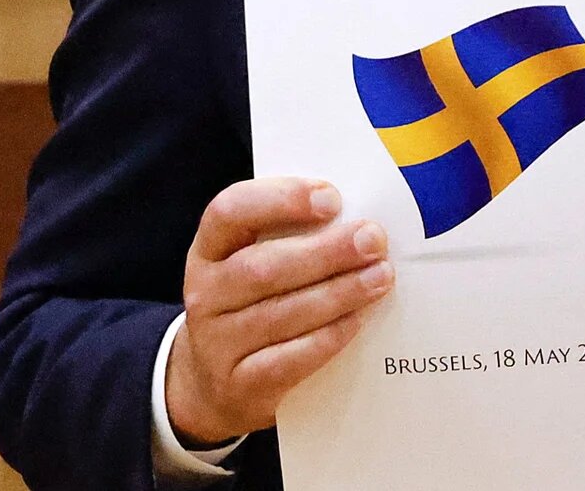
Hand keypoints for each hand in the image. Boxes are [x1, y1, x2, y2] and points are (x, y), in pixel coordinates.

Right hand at [166, 177, 393, 443]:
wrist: (215, 386)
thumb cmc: (250, 307)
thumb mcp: (252, 265)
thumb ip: (291, 239)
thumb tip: (356, 223)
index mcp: (208, 250)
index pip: (231, 210)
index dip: (280, 199)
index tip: (332, 197)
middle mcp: (204, 294)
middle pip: (263, 268)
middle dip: (325, 252)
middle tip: (372, 240)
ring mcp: (216, 344)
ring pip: (280, 314)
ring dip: (338, 293)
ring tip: (379, 277)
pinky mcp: (239, 386)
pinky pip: (286, 360)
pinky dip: (326, 338)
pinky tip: (356, 321)